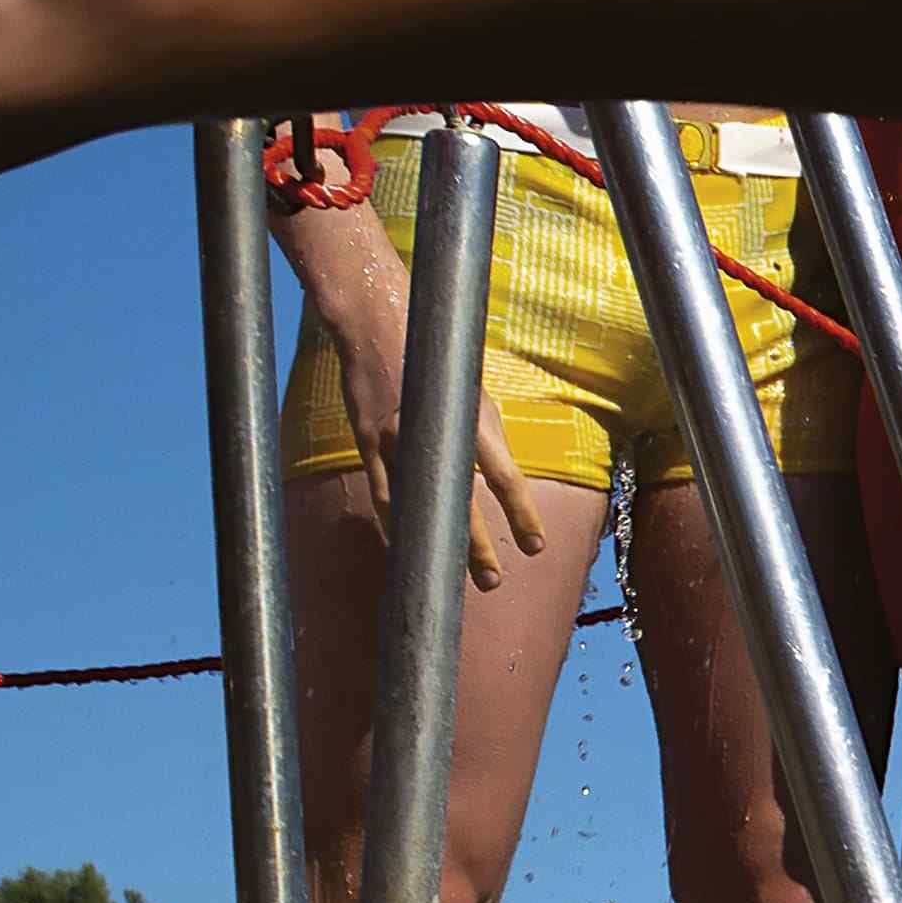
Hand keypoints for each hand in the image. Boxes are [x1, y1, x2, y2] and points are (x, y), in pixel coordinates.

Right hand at [299, 208, 555, 582]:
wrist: (378, 321)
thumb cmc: (438, 354)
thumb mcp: (475, 390)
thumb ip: (486, 434)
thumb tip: (499, 477)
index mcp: (471, 419)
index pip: (505, 480)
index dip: (521, 517)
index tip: (535, 548)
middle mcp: (432, 434)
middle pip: (460, 505)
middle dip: (478, 548)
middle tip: (492, 581)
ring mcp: (394, 441)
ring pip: (416, 508)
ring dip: (433, 545)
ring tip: (447, 575)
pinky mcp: (366, 442)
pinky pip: (383, 494)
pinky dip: (395, 523)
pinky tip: (405, 547)